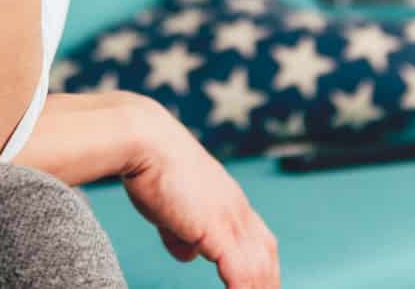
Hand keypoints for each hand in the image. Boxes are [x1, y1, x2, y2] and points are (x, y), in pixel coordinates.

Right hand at [120, 102, 279, 287]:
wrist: (145, 141)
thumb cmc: (151, 166)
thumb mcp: (169, 206)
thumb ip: (180, 232)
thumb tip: (189, 254)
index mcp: (228, 199)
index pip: (259, 237)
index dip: (263, 262)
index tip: (261, 282)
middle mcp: (236, 208)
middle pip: (266, 252)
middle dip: (269, 280)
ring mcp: (229, 217)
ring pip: (258, 266)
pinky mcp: (216, 228)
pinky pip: (240, 272)